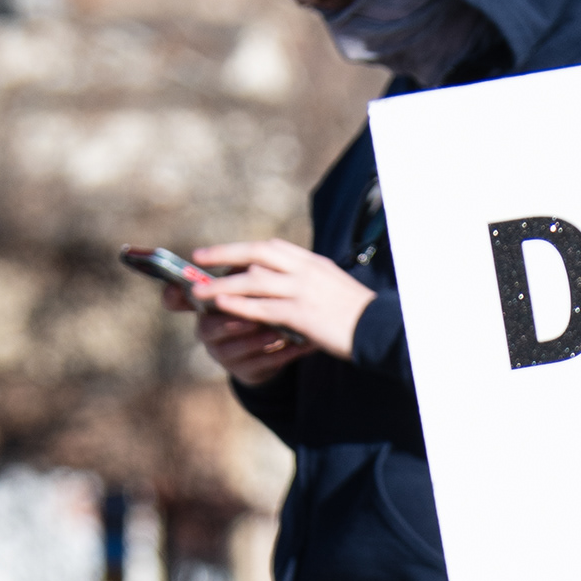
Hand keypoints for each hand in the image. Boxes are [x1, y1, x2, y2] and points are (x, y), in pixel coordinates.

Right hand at [165, 279, 316, 385]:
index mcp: (203, 306)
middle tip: (249, 316)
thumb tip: (255, 265)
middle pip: (210, 327)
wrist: (270, 344)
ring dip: (257, 341)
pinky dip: (279, 355)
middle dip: (231, 322)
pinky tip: (295, 346)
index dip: (174, 296)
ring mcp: (224, 355)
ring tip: (278, 333)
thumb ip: (244, 278)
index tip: (190, 289)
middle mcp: (207, 331)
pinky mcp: (245, 372)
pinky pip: (261, 365)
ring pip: (236, 349)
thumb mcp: (248, 289)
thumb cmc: (256, 306)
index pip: (177, 300)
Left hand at [190, 238, 377, 360]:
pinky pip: (263, 308)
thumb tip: (291, 289)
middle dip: (224, 256)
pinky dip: (239, 306)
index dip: (243, 250)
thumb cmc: (361, 317)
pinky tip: (221, 308)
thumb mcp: (335, 291)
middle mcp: (305, 270)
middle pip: (256, 254)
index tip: (223, 254)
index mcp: (312, 262)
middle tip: (198, 259)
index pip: (271, 248)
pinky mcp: (302, 314)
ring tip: (198, 292)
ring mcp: (303, 291)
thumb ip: (311, 285)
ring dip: (222, 285)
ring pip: (253, 282)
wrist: (382, 331)